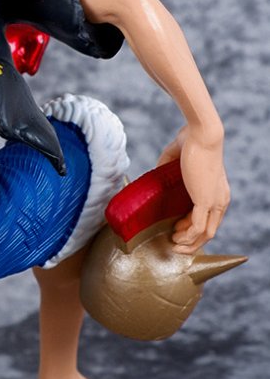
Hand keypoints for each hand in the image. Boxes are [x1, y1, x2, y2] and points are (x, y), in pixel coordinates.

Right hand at [157, 125, 229, 252]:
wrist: (201, 134)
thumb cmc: (191, 139)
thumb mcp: (176, 157)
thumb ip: (167, 165)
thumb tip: (157, 170)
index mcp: (217, 191)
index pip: (209, 219)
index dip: (193, 228)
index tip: (176, 230)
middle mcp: (220, 200)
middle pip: (209, 231)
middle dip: (191, 242)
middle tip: (173, 243)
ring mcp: (215, 202)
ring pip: (205, 234)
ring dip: (189, 243)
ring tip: (173, 244)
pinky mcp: (206, 201)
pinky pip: (198, 228)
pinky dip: (187, 237)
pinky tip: (175, 237)